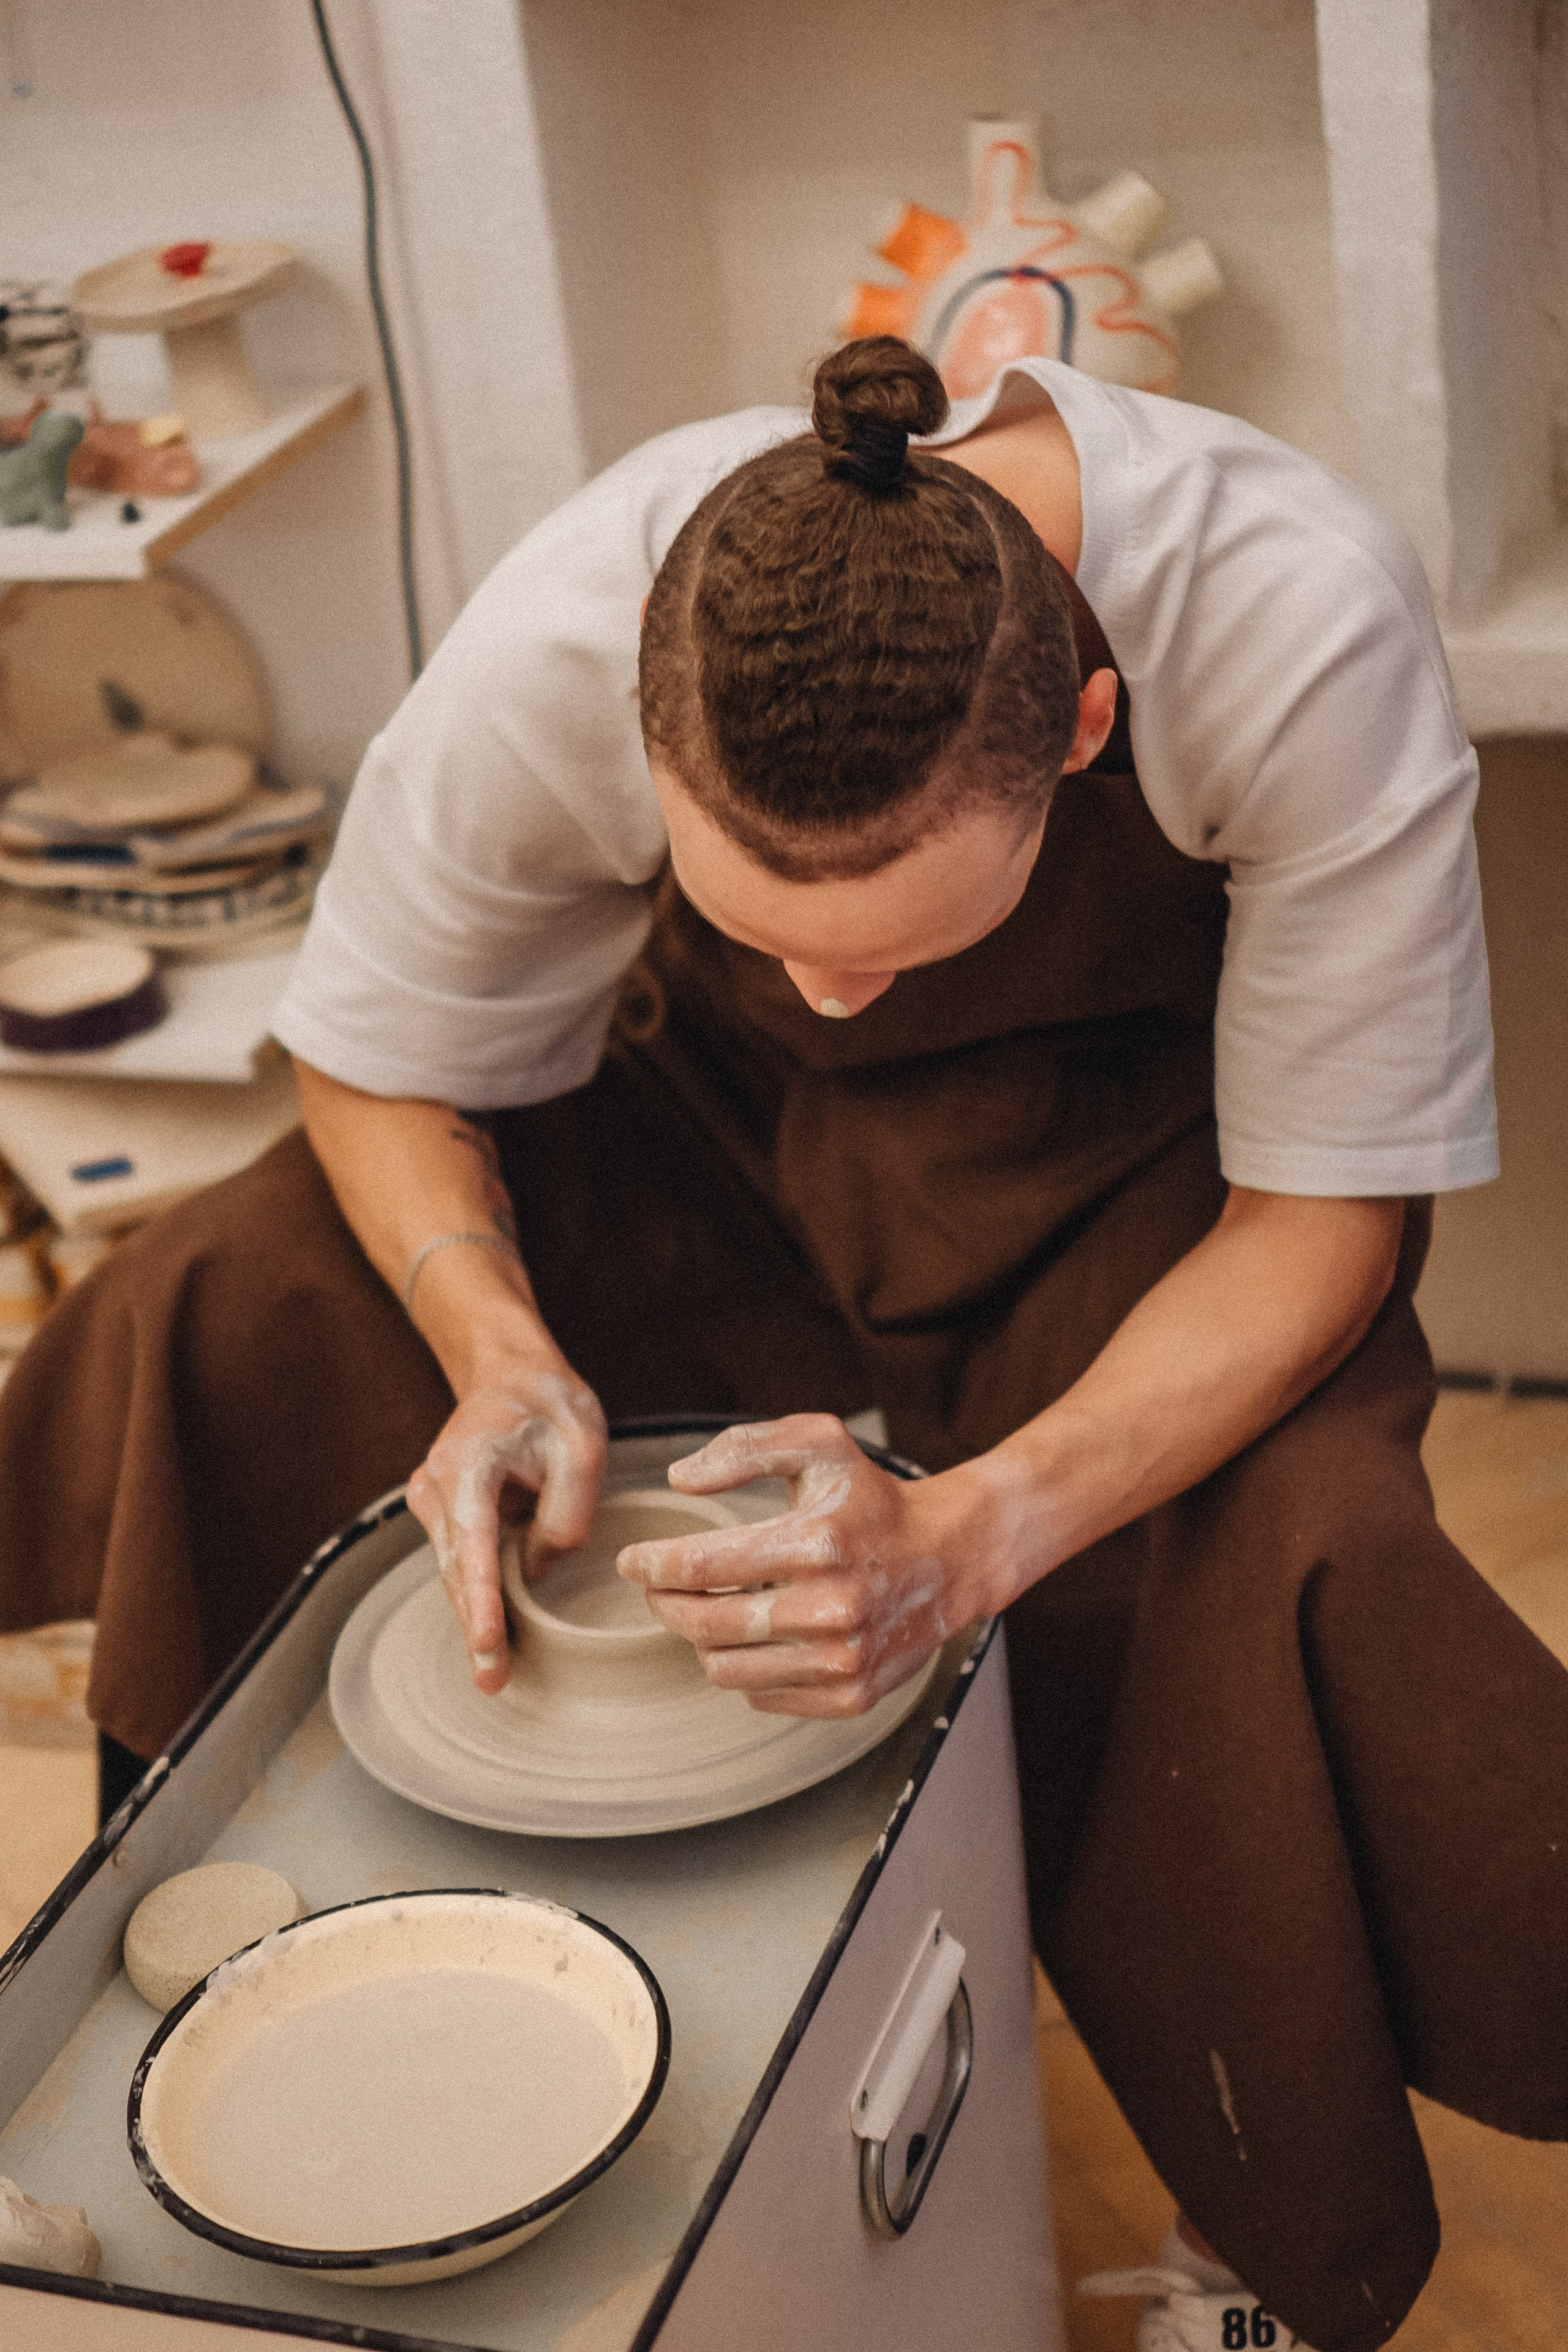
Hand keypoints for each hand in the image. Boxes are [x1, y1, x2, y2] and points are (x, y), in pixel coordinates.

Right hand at [406, 1368, 607, 1693]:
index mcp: (467, 1466)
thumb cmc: (548, 1402)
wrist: (509, 1373)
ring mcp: (435, 1503)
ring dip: (474, 1621)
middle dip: (475, 1628)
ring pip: (455, 1573)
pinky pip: (462, 1563)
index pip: (473, 1543)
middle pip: (457, 1570)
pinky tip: (493, 1640)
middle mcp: (437, 1487)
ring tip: (493, 1675)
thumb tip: (540, 1567)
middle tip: (493, 1683)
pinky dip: (477, 1599)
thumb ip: (567, 1508)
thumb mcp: (581, 1444)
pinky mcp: (447, 1515)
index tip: (490, 1641)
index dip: (482, 1598)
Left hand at [616, 1414, 1002, 1716]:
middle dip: (665, 1604)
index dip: (652, 1565)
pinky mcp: (851, 1696)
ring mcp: (843, 1660)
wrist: (949, 1558)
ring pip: (724, 1668)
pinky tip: (759, 1635)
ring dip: (702, 1639)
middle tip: (658, 1588)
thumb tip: (679, 1479)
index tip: (632, 1561)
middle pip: (704, 1623)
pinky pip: (760, 1695)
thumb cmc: (871, 1498)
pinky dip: (745, 1668)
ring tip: (710, 1609)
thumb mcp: (820, 1444)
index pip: (702, 1565)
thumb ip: (746, 1448)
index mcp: (817, 1542)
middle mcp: (832, 1608)